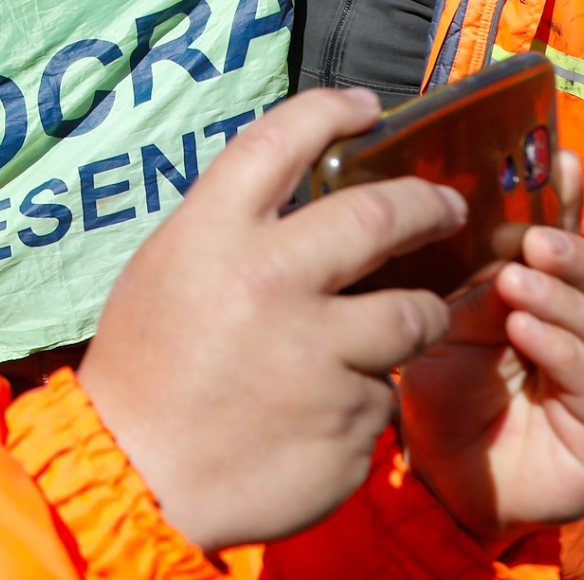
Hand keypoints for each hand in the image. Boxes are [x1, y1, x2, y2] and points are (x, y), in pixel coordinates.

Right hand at [78, 88, 468, 552]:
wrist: (138, 476)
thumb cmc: (146, 368)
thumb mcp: (168, 272)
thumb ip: (234, 233)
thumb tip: (307, 202)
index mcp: (212, 234)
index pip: (283, 139)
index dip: (333, 109)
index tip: (367, 107)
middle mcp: (269, 280)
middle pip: (382, 215)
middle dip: (427, 206)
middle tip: (445, 209)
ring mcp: (318, 353)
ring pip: (410, 312)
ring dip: (413, 314)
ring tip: (397, 326)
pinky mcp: (351, 417)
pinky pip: (383, 391)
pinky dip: (364, 395)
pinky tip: (322, 410)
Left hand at [400, 150, 583, 551]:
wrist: (442, 478)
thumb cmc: (438, 389)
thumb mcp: (441, 319)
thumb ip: (459, 275)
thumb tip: (446, 208)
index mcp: (545, 295)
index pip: (565, 240)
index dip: (565, 199)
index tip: (555, 156)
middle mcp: (581, 330)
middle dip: (570, 250)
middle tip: (531, 238)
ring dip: (560, 296)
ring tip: (519, 279)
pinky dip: (560, 348)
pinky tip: (527, 330)